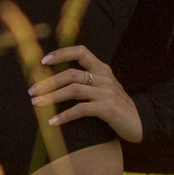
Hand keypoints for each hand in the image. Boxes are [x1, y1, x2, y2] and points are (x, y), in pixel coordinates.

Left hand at [29, 44, 143, 142]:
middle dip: (48, 82)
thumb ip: (88, 83)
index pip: (81, 51)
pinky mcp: (107, 108)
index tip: (43, 61)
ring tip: (37, 103)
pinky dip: (65, 115)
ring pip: (74, 89)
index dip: (61, 53)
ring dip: (52, 97)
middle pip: (71, 73)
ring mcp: (106, 92)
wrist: (141, 123)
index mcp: (102, 69)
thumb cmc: (117, 107)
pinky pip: (81, 109)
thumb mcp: (105, 89)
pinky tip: (53, 121)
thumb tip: (58, 82)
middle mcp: (104, 77)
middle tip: (32, 90)